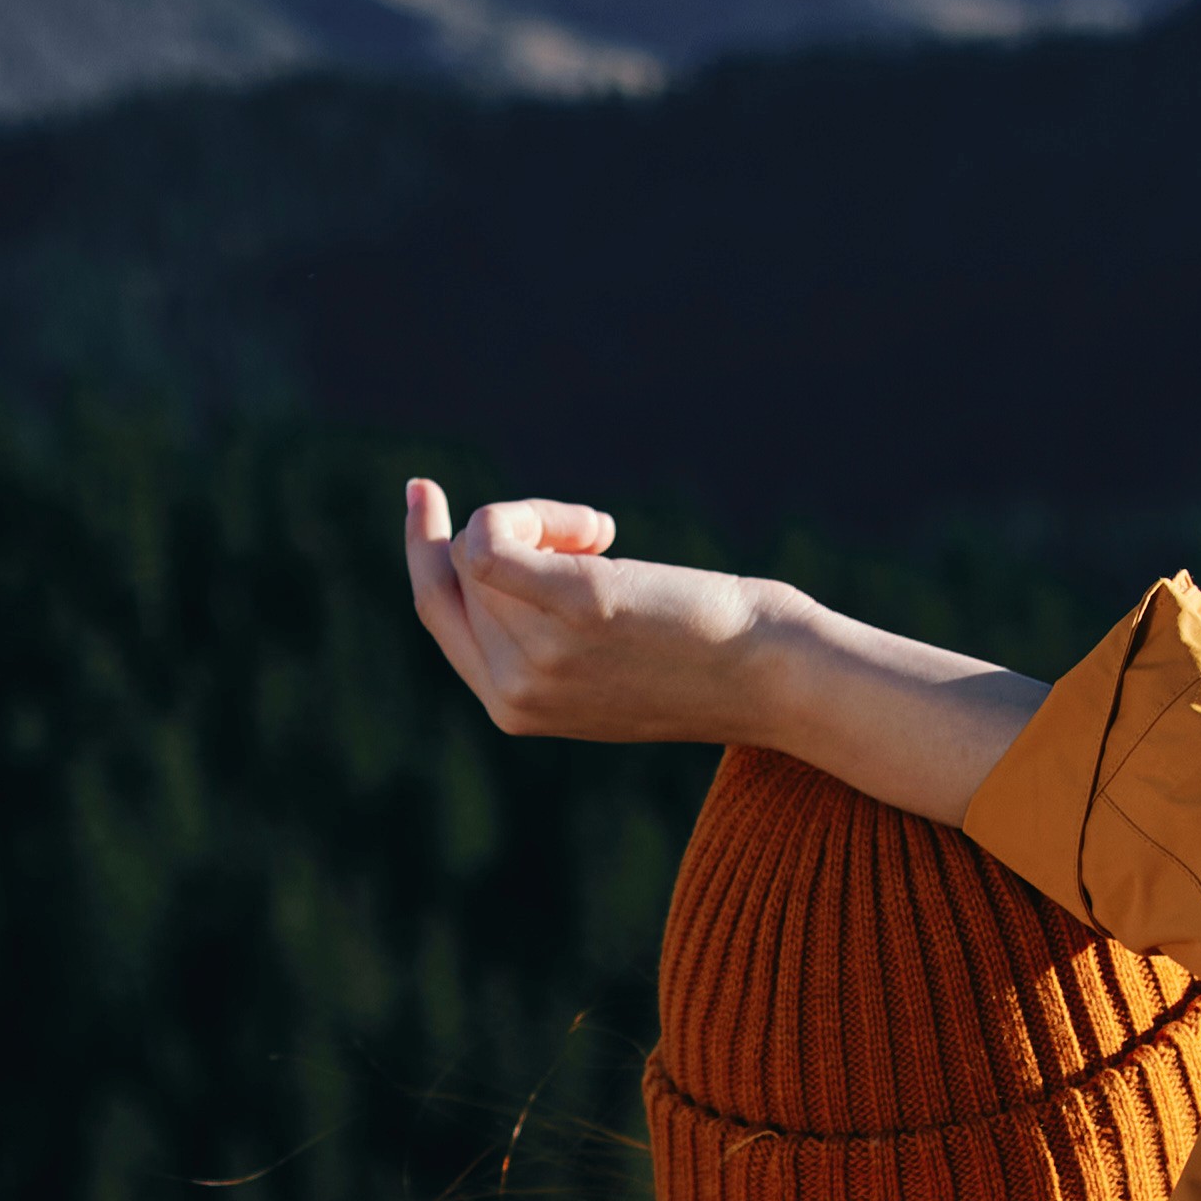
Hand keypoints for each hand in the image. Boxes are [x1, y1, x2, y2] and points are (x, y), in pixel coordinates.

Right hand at [400, 482, 794, 749]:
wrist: (777, 681)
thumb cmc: (707, 660)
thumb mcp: (605, 662)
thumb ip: (547, 636)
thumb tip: (503, 557)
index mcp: (512, 707)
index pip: (438, 613)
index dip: (425, 549)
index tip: (424, 493)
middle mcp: (511, 690)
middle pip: (459, 570)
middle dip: (513, 531)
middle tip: (592, 536)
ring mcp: (538, 654)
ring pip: (481, 544)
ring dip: (544, 520)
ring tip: (610, 542)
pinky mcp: (574, 607)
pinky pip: (493, 536)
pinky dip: (530, 512)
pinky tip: (599, 530)